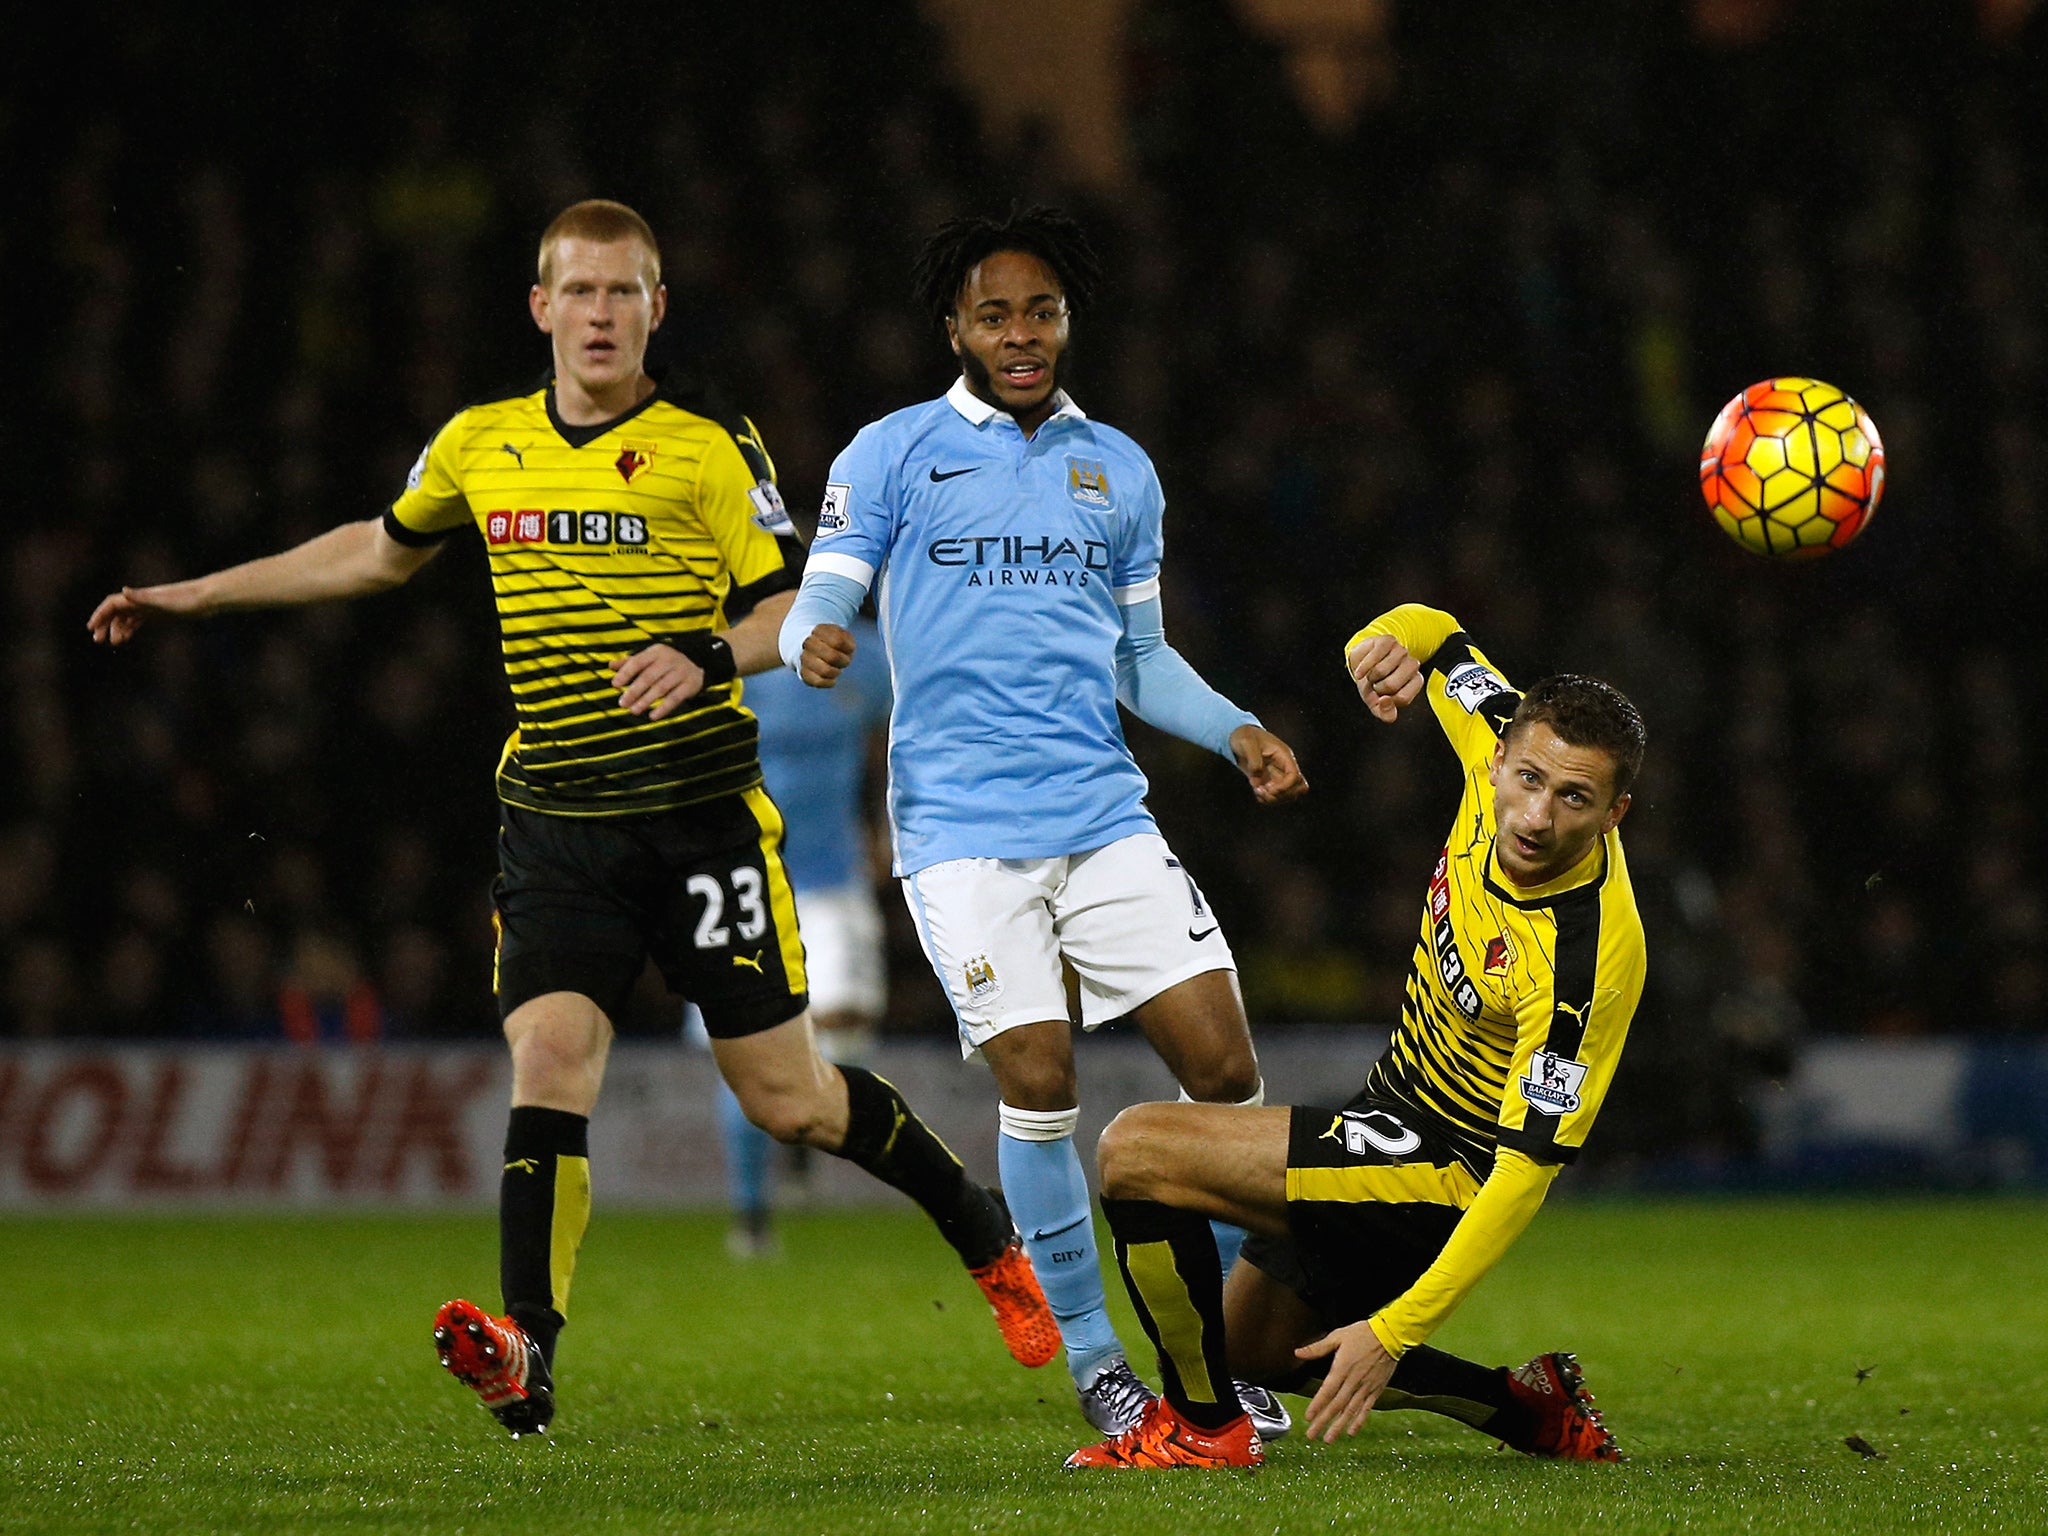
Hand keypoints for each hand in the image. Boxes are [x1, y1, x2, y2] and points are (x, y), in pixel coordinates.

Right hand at [87, 581, 211, 645]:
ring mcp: (151, 607)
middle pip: (116, 611)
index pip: (112, 604)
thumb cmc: (186, 600)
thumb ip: (142, 597)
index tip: (91, 628)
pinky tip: (125, 638)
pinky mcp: (160, 614)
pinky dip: (129, 628)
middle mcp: (142, 600)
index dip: (100, 614)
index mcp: (140, 597)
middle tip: (97, 640)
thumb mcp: (163, 601)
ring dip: (116, 628)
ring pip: (126, 617)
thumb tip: (123, 591)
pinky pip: (138, 620)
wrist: (207, 599)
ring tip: (114, 643)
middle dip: (105, 624)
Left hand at [612, 643, 704, 719]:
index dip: (626, 673)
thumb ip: (630, 662)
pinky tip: (652, 716)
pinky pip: (675, 698)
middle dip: (634, 691)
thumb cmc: (667, 661)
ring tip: (634, 710)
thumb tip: (610, 666)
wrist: (699, 661)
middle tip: (622, 703)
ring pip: (661, 688)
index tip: (615, 684)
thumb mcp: (650, 657)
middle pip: (648, 677)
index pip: (638, 662)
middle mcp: (669, 660)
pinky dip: (663, 708)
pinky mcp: (690, 685)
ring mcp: (681, 673)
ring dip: (646, 701)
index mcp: (656, 652)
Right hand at [799, 623, 855, 687]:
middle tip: (845, 661)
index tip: (848, 649)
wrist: (811, 648)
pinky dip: (829, 682)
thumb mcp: (842, 635)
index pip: (839, 641)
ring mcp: (804, 658)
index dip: (849, 648)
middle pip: (833, 657)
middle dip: (844, 661)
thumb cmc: (832, 642)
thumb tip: (849, 649)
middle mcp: (808, 643)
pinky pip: (818, 682)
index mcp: (819, 630)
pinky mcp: (804, 673)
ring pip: (825, 671)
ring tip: (837, 670)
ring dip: (836, 672)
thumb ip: (847, 640)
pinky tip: (832, 679)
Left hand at [1229, 724, 1306, 804]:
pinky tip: (1256, 791)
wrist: (1237, 736)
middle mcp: (1284, 767)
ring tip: (1258, 791)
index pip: (1295, 776)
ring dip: (1274, 799)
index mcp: (1283, 756)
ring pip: (1289, 795)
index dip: (1285, 787)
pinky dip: (1267, 799)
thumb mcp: (1246, 743)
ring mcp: (1277, 775)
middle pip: (1298, 788)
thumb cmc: (1244, 735)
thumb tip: (1258, 778)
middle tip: (1265, 791)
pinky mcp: (1268, 781)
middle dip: (1282, 795)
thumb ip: (1253, 759)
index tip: (1269, 788)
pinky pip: (1276, 797)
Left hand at [1296, 1320, 1397, 1442]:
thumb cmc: (1362, 1334)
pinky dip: (1359, 1421)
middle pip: (1336, 1405)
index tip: (1308, 1417)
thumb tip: (1298, 1352)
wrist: (1390, 1335)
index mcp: (1342, 1368)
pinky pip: (1366, 1408)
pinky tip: (1351, 1432)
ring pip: (1350, 1411)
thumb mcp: (1337, 1336)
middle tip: (1312, 1435)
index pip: (1327, 1391)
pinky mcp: (1376, 1390)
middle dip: (1323, 1422)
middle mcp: (1353, 1381)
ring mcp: (1366, 1387)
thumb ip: (1317, 1348)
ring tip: (1328, 1439)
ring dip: (1338, 1426)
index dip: (1317, 1405)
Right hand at [1345, 635, 1422, 721]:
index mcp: (1415, 682)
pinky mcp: (1389, 640)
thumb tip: (1386, 704)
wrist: (1361, 662)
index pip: (1403, 698)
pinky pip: (1375, 656)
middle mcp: (1412, 665)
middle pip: (1392, 685)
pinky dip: (1363, 666)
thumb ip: (1385, 713)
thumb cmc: (1373, 683)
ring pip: (1382, 670)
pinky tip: (1360, 671)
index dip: (1386, 700)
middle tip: (1375, 685)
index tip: (1382, 696)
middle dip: (1377, 688)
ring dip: (1370, 676)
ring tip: (1371, 675)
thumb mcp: (1377, 703)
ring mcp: (1401, 651)